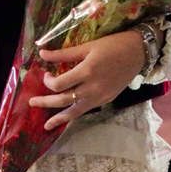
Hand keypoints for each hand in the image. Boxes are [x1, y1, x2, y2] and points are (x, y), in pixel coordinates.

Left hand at [28, 30, 144, 130]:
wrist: (139, 52)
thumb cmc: (113, 45)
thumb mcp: (87, 46)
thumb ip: (63, 54)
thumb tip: (41, 54)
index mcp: (87, 71)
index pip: (59, 84)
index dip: (48, 82)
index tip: (45, 75)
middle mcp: (92, 87)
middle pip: (62, 100)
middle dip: (45, 102)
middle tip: (31, 103)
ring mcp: (99, 96)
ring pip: (74, 111)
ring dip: (58, 118)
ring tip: (46, 126)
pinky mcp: (105, 100)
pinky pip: (85, 110)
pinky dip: (73, 115)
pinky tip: (65, 119)